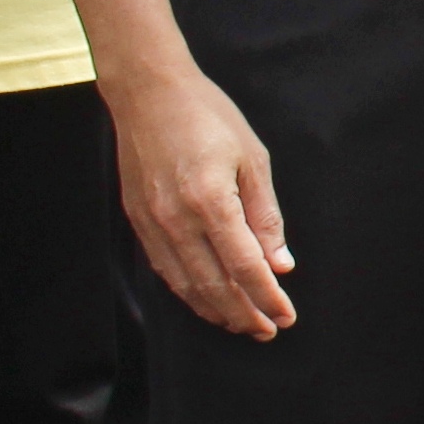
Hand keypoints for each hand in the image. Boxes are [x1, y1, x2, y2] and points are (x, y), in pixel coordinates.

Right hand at [110, 60, 292, 338]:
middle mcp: (176, 219)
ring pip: (185, 283)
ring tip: (240, 324)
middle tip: (267, 330)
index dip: (267, 297)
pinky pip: (163, 267)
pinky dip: (186, 291)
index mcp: (211, 201)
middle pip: (214, 284)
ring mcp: (152, 222)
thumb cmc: (208, 117)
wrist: (148, 93)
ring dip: (215, 309)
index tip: (286, 316)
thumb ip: (265, 216)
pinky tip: (204, 300)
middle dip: (244, 313)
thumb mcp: (253, 159)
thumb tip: (280, 264)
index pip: (245, 266)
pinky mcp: (137, 219)